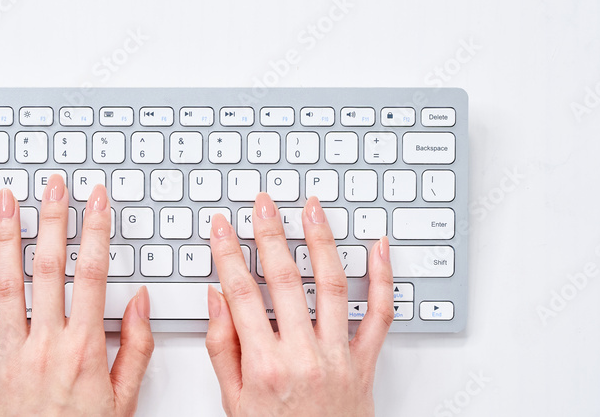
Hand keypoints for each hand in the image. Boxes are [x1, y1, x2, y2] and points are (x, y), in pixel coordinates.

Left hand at [0, 174, 153, 415]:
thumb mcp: (123, 401)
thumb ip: (135, 348)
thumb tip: (142, 301)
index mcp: (85, 347)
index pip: (92, 274)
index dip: (95, 230)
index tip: (97, 199)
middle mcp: (46, 342)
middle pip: (49, 267)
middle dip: (53, 218)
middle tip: (54, 183)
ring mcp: (11, 352)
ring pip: (7, 282)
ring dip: (7, 236)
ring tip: (7, 200)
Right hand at [205, 193, 393, 416]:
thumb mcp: (234, 401)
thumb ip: (223, 347)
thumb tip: (216, 299)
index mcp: (264, 365)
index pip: (241, 292)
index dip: (228, 253)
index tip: (222, 227)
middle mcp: (302, 356)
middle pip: (285, 279)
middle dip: (271, 233)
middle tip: (264, 202)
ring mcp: (337, 357)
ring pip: (331, 286)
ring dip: (322, 241)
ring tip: (312, 210)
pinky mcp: (365, 363)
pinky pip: (379, 315)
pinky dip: (383, 279)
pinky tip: (377, 249)